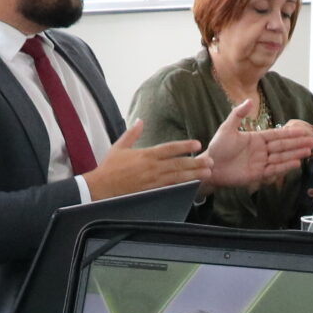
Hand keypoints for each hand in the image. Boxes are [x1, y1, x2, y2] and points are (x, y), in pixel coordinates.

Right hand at [90, 120, 212, 199]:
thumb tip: (140, 120)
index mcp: (146, 154)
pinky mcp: (151, 192)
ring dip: (194, 175)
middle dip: (196, 162)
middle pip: (179, 163)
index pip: (170, 148)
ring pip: (178, 177)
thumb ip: (132, 133)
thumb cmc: (109, 167)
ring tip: (207, 174)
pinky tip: (192, 187)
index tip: (197, 143)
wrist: (101, 187)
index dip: (185, 145)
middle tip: (211, 162)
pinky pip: (170, 189)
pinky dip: (182, 187)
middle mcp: (152, 167)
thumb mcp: (119, 146)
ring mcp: (153, 181)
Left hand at [207, 97, 312, 189]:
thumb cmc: (217, 148)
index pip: (277, 134)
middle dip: (298, 143)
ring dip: (295, 154)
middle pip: (283, 146)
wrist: (210, 167)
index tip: (303, 130)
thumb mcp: (227, 128)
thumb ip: (238, 114)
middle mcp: (261, 150)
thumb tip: (249, 100)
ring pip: (281, 157)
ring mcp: (260, 162)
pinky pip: (274, 170)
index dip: (290, 133)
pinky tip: (295, 163)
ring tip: (308, 151)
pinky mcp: (257, 174)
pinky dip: (285, 167)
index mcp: (256, 138)